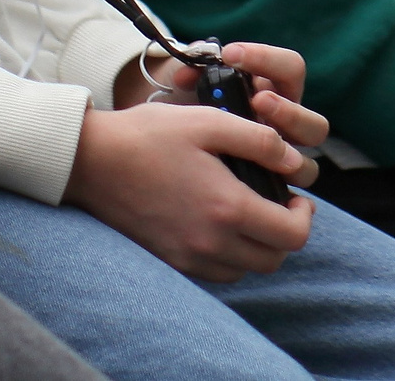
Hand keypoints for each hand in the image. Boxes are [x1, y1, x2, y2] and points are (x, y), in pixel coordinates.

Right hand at [64, 97, 314, 280]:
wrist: (90, 161)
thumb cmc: (148, 136)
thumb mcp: (209, 121)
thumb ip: (260, 140)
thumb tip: (294, 161)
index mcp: (228, 208)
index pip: (292, 235)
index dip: (304, 216)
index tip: (295, 196)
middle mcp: (211, 243)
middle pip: (273, 260)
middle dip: (285, 233)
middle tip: (277, 204)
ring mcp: (187, 258)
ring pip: (245, 270)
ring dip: (257, 247)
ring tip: (248, 213)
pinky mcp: (168, 262)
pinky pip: (215, 274)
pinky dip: (228, 256)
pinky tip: (217, 225)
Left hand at [139, 42, 327, 180]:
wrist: (168, 137)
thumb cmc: (188, 102)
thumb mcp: (191, 79)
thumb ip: (196, 68)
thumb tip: (187, 74)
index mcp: (275, 92)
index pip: (291, 69)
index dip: (267, 60)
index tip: (230, 55)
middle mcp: (285, 129)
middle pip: (315, 127)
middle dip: (289, 113)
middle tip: (258, 101)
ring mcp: (278, 164)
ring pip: (307, 168)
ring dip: (281, 157)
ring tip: (252, 142)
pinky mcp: (265, 190)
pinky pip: (280, 200)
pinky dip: (270, 195)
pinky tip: (246, 190)